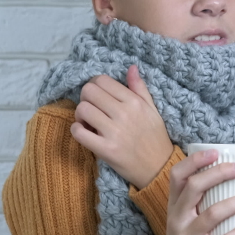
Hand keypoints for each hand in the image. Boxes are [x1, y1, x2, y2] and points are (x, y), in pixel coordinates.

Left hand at [70, 64, 173, 188]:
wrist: (158, 168)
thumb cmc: (155, 137)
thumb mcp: (152, 109)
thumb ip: (139, 88)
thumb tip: (131, 67)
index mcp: (134, 101)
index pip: (102, 80)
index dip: (95, 86)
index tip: (98, 97)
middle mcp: (124, 113)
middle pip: (88, 92)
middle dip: (85, 98)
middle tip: (92, 109)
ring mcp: (114, 132)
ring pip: (82, 109)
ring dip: (80, 115)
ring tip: (88, 122)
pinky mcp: (106, 149)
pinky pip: (79, 132)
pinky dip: (76, 130)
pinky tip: (85, 133)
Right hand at [153, 149, 234, 234]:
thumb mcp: (183, 216)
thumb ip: (197, 199)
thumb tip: (231, 174)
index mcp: (174, 204)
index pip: (178, 176)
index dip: (195, 161)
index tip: (216, 152)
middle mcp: (177, 218)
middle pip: (195, 187)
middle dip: (220, 173)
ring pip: (213, 213)